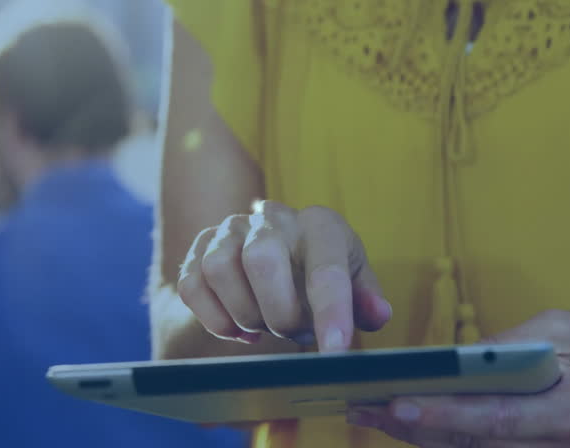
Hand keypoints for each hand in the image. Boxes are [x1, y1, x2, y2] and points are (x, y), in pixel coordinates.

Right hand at [178, 201, 391, 351]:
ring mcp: (230, 230)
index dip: (331, 312)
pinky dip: (215, 318)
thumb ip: (366, 299)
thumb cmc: (321, 271)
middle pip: (261, 259)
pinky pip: (192, 285)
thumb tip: (377, 313)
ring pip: (219, 268)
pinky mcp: (199, 249)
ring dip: (245, 313)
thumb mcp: (354, 281)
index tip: (333, 350)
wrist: (276, 256)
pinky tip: (239, 329)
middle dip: (278, 311)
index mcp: (320, 224)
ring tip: (266, 326)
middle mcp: (272, 218)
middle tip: (295, 331)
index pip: (325, 267)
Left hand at [347, 310, 569, 446]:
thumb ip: (507, 346)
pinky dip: (449, 441)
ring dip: (422, 438)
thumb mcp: (564, 328)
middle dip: (413, 429)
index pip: (493, 419)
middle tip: (362, 408)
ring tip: (373, 415)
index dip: (441, 414)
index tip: (394, 404)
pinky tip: (413, 424)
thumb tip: (454, 361)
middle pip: (472, 447)